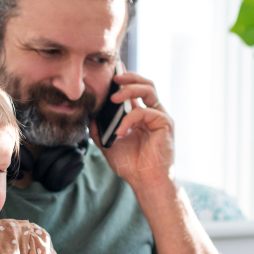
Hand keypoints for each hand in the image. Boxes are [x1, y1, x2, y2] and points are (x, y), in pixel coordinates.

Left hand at [89, 71, 174, 188]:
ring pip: (149, 89)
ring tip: (113, 97)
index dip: (124, 78)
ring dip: (130, 89)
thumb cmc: (131, 166)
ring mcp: (160, 117)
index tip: (111, 71)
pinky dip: (129, 119)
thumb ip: (99, 129)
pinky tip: (120, 132)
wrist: (146, 182)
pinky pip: (145, 111)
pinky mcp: (164, 123)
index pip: (134, 91)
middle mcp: (152, 113)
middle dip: (129, 77)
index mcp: (140, 116)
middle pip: (145, 83)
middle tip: (114, 77)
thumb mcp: (108, 144)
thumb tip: (89, 115)